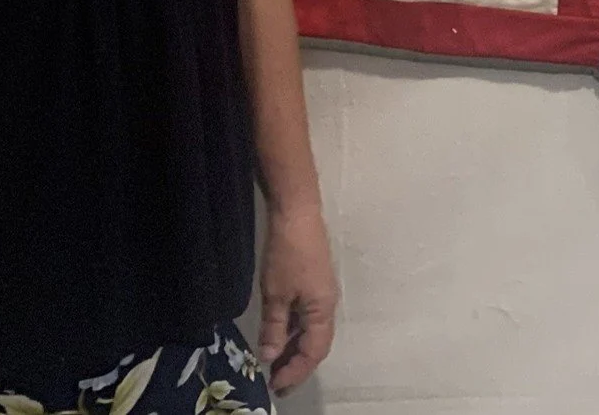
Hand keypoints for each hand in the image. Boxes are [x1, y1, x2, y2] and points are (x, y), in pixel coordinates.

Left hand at [255, 201, 337, 392]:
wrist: (297, 213)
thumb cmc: (287, 254)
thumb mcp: (275, 294)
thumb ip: (274, 328)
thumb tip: (270, 358)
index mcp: (323, 310)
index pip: (313, 352)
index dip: (295, 371)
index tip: (275, 385)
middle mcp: (327, 305)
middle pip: (316, 344)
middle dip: (297, 365)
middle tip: (275, 381)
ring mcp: (322, 293)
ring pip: (311, 331)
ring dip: (295, 349)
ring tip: (274, 363)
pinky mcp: (314, 283)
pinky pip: (307, 317)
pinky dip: (294, 331)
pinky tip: (278, 334)